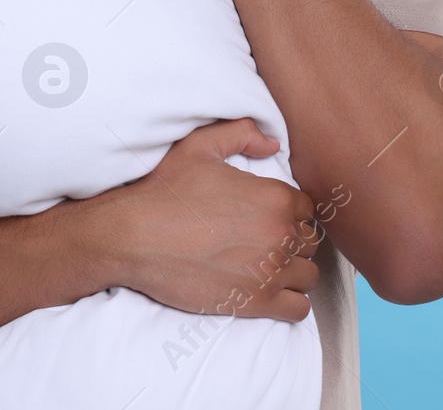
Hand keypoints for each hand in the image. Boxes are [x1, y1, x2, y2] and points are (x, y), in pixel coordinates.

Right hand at [77, 118, 321, 320]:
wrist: (134, 236)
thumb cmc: (165, 192)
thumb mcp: (199, 147)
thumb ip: (241, 134)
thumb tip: (273, 143)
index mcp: (274, 197)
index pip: (306, 208)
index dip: (286, 211)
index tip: (265, 217)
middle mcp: (280, 235)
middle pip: (309, 241)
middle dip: (290, 240)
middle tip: (261, 241)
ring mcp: (271, 271)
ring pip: (308, 275)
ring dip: (291, 271)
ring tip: (264, 266)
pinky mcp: (257, 302)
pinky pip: (299, 308)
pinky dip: (290, 301)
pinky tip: (267, 290)